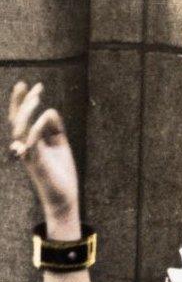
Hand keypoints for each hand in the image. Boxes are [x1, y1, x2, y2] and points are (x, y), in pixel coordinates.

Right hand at [8, 82, 79, 226]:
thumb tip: (50, 110)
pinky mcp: (37, 164)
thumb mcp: (60, 144)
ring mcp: (29, 155)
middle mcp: (25, 146)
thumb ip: (55, 128)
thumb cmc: (60, 171)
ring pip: (19, 130)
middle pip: (16, 120)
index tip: (32, 84)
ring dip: (27, 112)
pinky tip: (43, 117)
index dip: (23, 101)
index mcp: (30, 140)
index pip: (22, 118)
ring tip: (37, 98)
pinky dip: (35, 130)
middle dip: (22, 102)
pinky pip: (31, 144)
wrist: (64, 196)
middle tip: (33, 86)